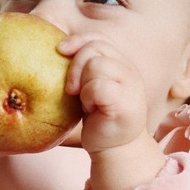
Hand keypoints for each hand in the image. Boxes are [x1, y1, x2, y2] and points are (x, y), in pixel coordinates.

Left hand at [58, 33, 164, 189]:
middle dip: (75, 66)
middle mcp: (129, 71)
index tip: (60, 51)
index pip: (99, 39)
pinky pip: (97, 86)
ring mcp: (130, 86)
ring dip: (83, 85)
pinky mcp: (124, 102)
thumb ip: (86, 70)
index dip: (78, 41)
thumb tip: (59, 49)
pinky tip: (91, 110)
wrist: (115, 151)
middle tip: (71, 90)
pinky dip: (88, 97)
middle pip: (94, 48)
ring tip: (87, 103)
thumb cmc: (100, 121)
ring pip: (96, 65)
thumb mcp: (92, 90)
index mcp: (122, 65)